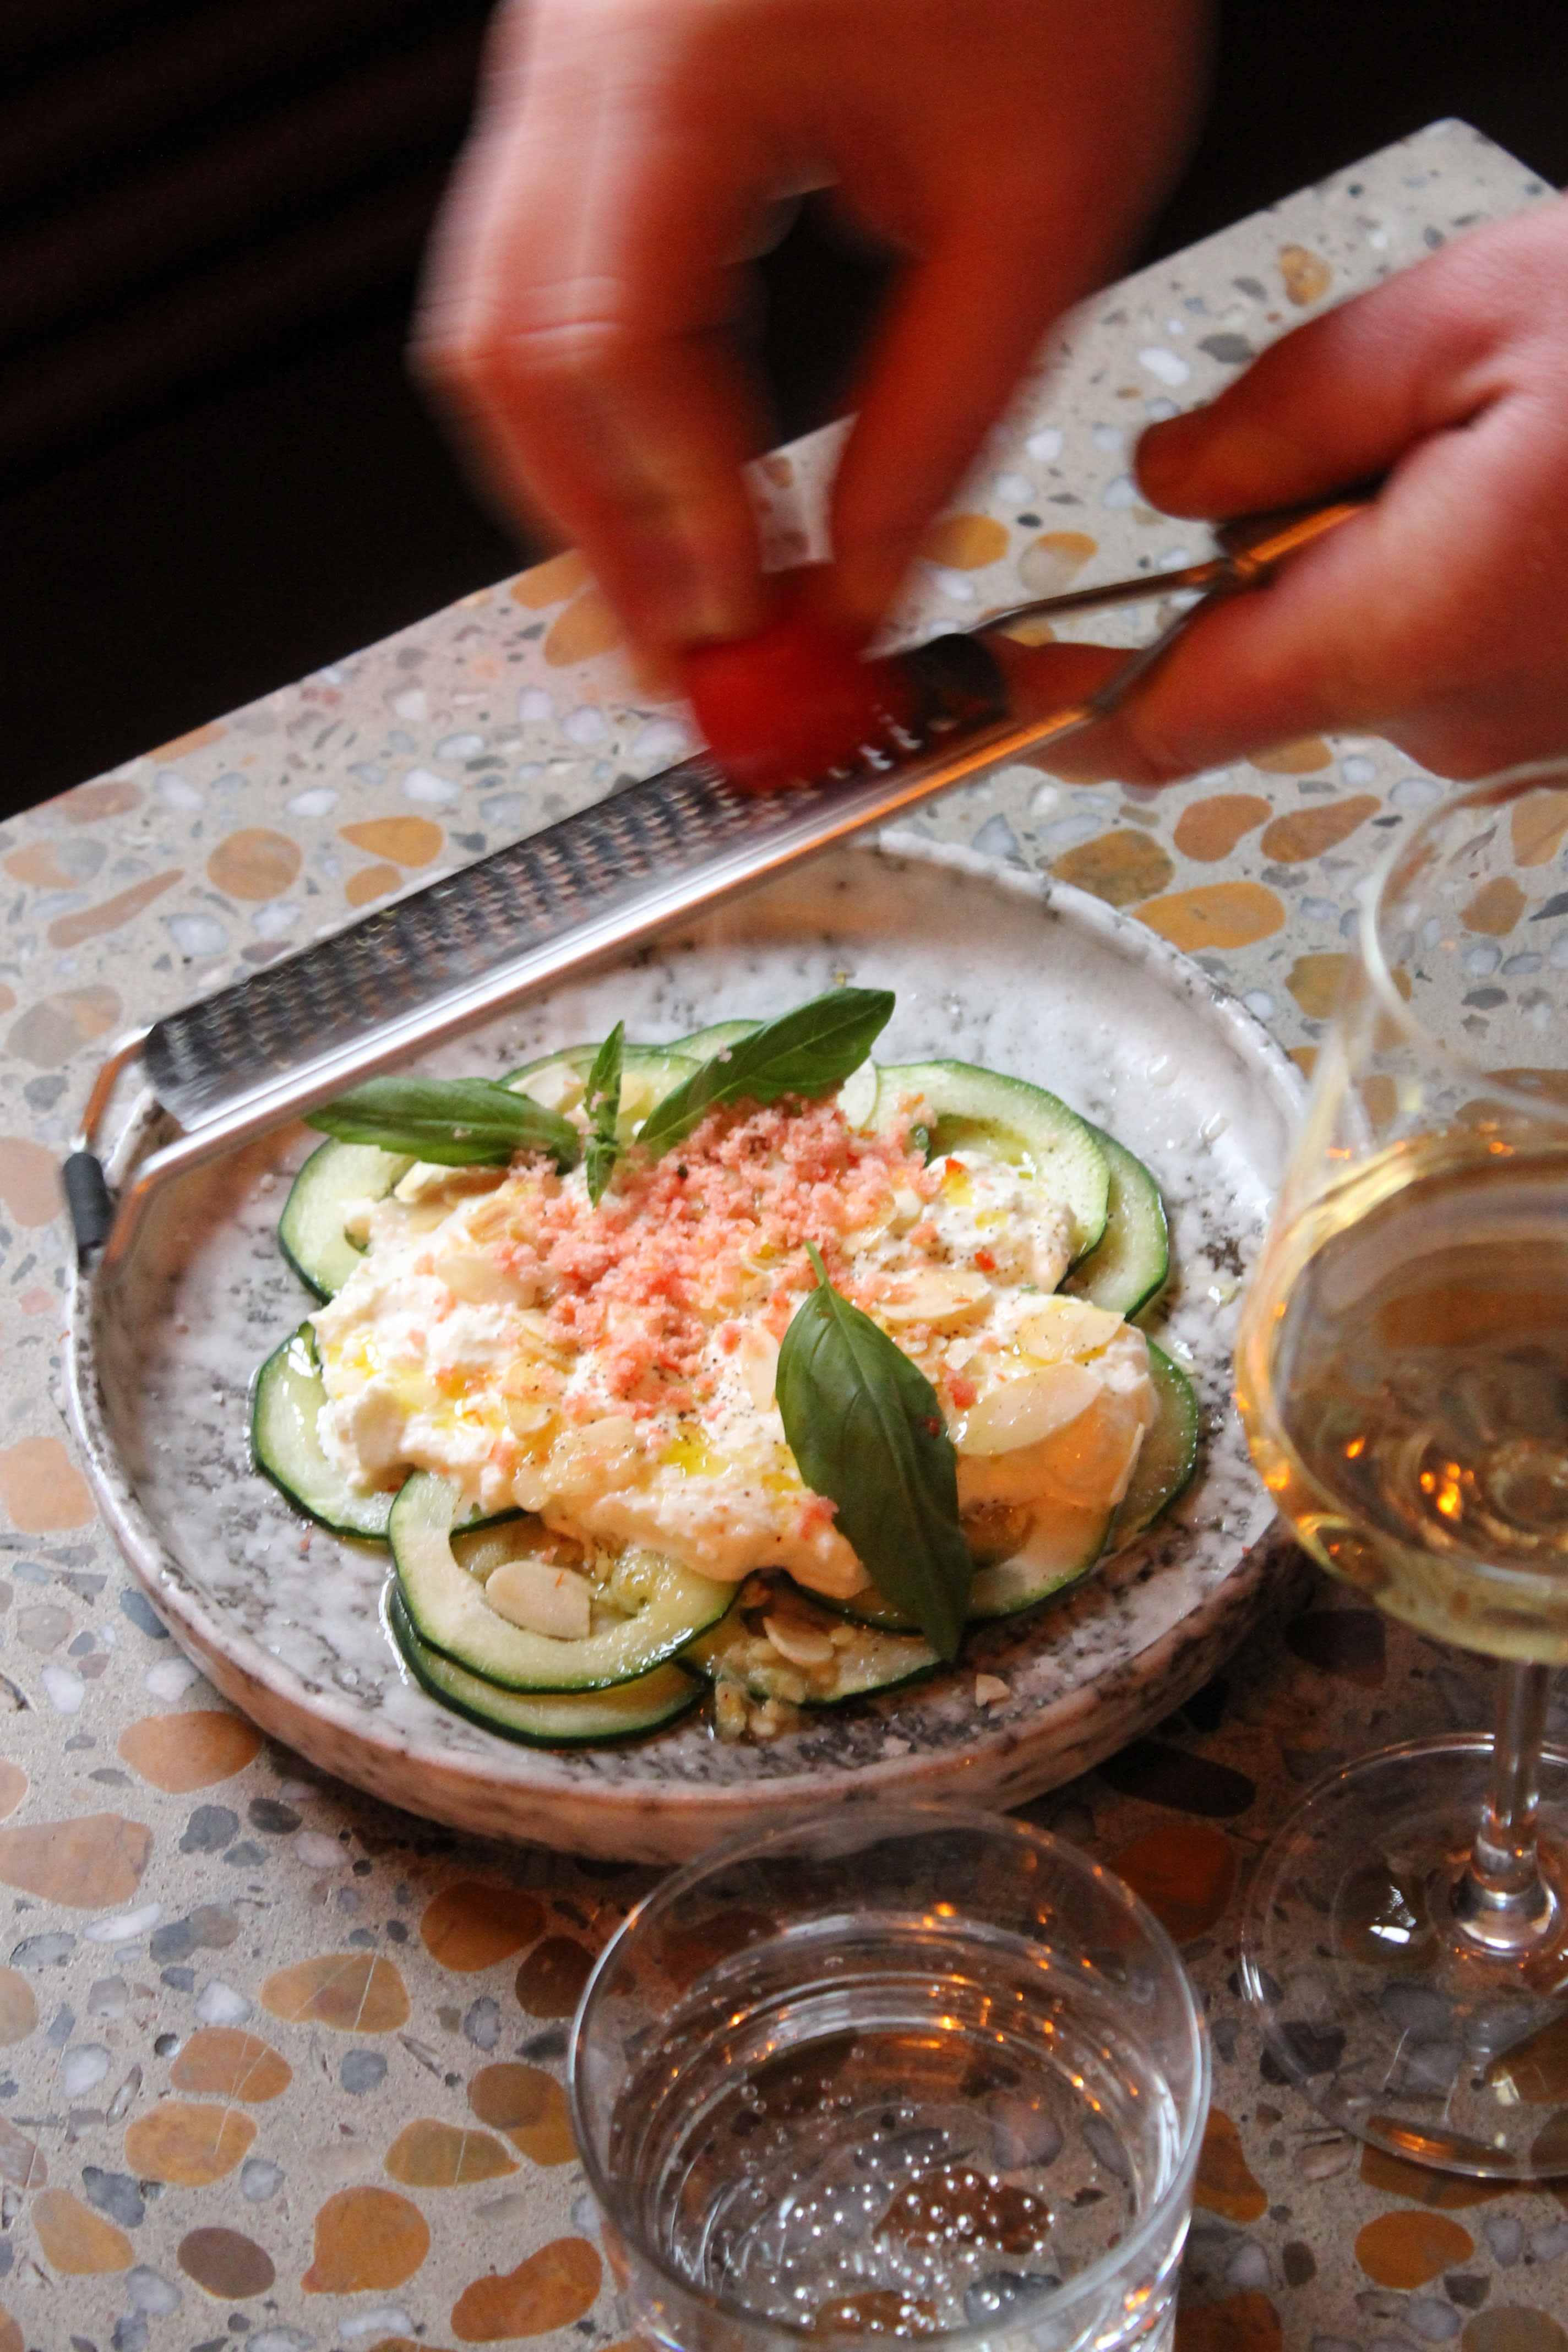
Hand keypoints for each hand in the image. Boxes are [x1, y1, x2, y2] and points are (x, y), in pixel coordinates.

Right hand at [417, 0, 1208, 663]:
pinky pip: (550, 269)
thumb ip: (940, 415)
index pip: (611, 346)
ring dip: (590, 483)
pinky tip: (691, 479)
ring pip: (501, 321)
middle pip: (504, 351)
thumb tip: (866, 589)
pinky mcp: (595, 76)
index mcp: (680, 49)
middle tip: (694, 663)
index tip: (753, 634)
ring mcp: (565, 52)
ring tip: (694, 599)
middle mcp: (580, 42)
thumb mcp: (1046, 195)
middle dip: (600, 534)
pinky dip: (610, 403)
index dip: (676, 521)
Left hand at [1048, 197, 1567, 783]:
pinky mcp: (1543, 711)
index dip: (1062, 707)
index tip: (991, 681)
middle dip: (1266, 547)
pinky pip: (1428, 644)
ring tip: (1474, 444)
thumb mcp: (1479, 320)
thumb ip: (1292, 407)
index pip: (1171, 719)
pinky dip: (1431, 564)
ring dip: (1359, 545)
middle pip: (1257, 657)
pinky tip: (1517, 486)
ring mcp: (1505, 728)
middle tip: (1381, 426)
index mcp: (1407, 629)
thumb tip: (1172, 476)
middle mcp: (1449, 713)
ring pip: (1347, 643)